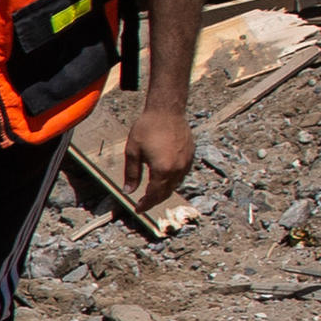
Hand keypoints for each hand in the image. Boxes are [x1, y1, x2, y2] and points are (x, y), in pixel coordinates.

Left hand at [115, 94, 194, 211]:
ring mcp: (186, 162)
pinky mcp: (191, 155)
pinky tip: (164, 179)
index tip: (138, 209)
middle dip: (154, 201)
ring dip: (164, 191)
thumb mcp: (133, 151)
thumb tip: (129, 191)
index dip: (146, 204)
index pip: (154, 195)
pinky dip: (172, 181)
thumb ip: (132, 174)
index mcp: (163, 169)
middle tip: (143, 204)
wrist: (167, 111)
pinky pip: (182, 174)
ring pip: (176, 184)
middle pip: (166, 192)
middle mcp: (178, 168)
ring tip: (152, 193)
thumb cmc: (148, 128)